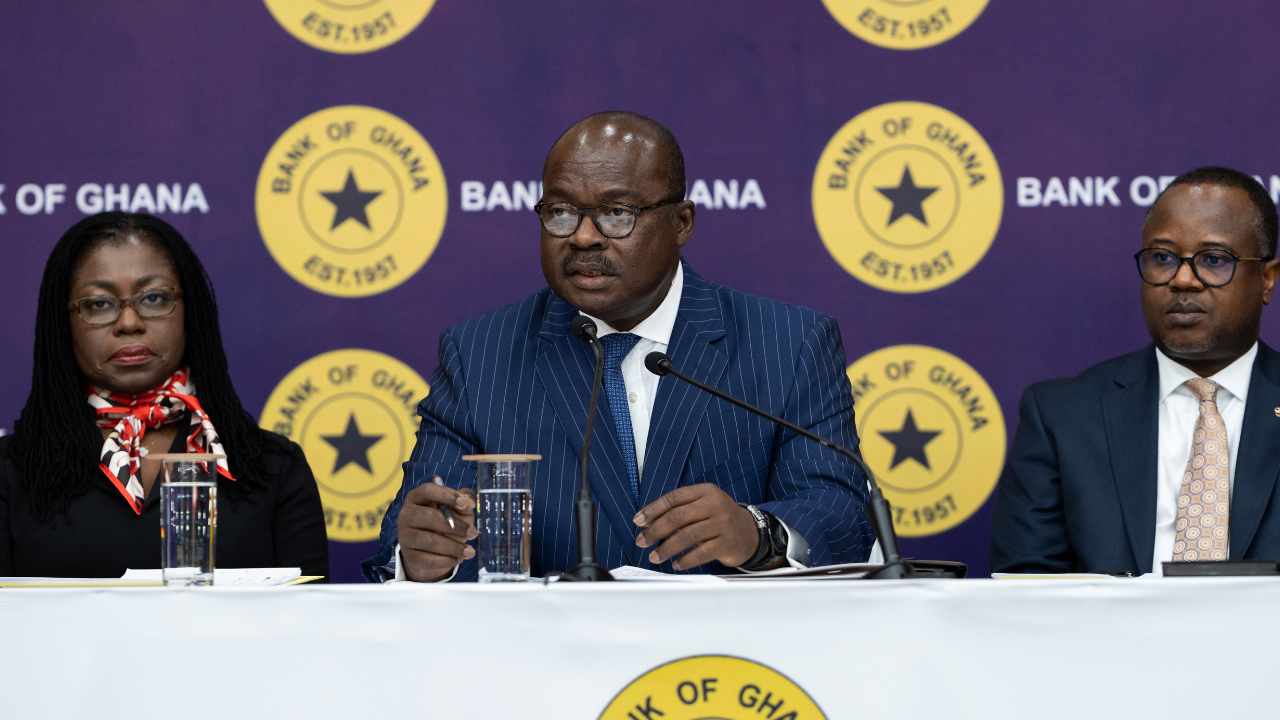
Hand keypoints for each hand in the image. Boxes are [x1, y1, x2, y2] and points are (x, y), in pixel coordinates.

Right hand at [397, 481, 476, 581]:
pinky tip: (458, 559)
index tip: (464, 503)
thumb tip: (468, 502)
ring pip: (429, 541)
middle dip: (455, 526)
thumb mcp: (457, 510)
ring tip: (470, 551)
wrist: (428, 551)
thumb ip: (464, 501)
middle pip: (429, 517)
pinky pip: (428, 559)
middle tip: (473, 533)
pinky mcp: (409, 555)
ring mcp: (405, 535)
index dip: (446, 495)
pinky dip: (446, 560)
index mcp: (417, 497)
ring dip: (454, 547)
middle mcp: (407, 514)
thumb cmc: (445, 523)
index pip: (427, 491)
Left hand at [633, 484, 759, 569]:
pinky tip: (675, 564)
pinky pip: (701, 553)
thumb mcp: (703, 505)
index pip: (674, 498)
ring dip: (666, 548)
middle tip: (641, 541)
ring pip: (687, 536)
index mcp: (705, 491)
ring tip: (654, 556)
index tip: (638, 521)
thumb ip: (679, 509)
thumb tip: (647, 521)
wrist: (750, 532)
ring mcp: (722, 524)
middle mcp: (715, 505)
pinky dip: (685, 560)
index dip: (653, 509)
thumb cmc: (719, 518)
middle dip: (655, 530)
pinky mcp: (727, 543)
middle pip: (678, 517)